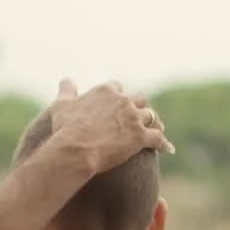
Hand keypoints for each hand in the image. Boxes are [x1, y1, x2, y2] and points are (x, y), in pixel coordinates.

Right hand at [46, 78, 175, 173]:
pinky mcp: (141, 137)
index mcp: (105, 91)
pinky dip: (164, 143)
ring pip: (151, 116)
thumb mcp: (62, 105)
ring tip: (157, 129)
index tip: (117, 101)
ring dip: (154, 122)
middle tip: (139, 116)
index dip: (118, 94)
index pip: (117, 87)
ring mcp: (134, 118)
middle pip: (139, 98)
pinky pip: (158, 138)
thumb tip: (67, 80)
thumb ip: (66, 90)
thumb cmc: (66, 128)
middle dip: (139, 106)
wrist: (75, 149)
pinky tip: (168, 149)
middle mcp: (123, 101)